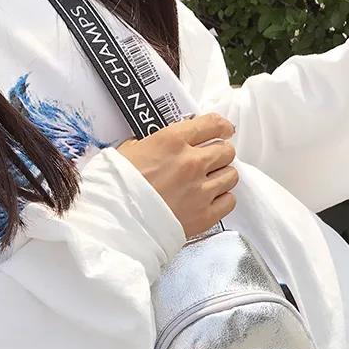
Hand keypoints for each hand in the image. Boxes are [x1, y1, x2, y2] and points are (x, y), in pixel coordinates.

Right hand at [118, 113, 237, 237]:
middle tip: (212, 159)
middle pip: (226, 151)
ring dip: (222, 176)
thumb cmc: (116, 188)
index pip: (212, 124)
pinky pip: (229, 201)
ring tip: (211, 181)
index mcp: (172, 141)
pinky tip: (211, 200)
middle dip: (220, 153)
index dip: (221, 126)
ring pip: (231, 175)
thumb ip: (152, 144)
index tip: (224, 129)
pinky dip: (223, 199)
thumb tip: (162, 145)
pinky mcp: (205, 215)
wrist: (117, 223)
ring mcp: (201, 190)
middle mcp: (192, 163)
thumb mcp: (128, 152)